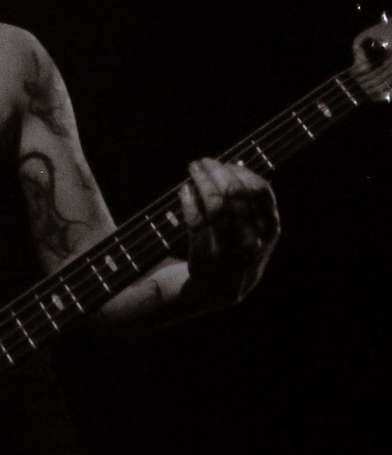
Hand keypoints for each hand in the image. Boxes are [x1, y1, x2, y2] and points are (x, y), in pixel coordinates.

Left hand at [177, 157, 279, 307]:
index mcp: (269, 231)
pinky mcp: (206, 259)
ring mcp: (231, 252)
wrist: (213, 293)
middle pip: (237, 196)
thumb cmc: (230, 252)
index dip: (241, 172)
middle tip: (202, 161)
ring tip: (192, 170)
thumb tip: (237, 164)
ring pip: (217, 208)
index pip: (261, 192)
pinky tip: (184, 190)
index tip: (225, 162)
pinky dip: (189, 202)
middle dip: (217, 172)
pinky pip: (197, 224)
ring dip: (202, 182)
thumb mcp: (251, 231)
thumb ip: (249, 205)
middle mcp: (255, 242)